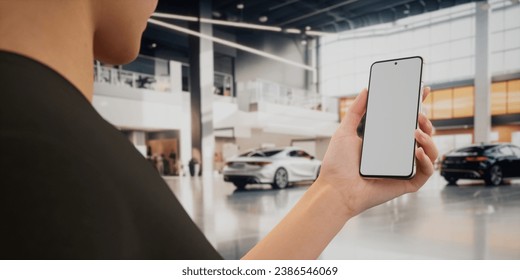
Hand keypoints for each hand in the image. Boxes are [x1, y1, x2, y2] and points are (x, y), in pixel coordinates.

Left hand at [316, 87, 437, 217]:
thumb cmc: (338, 165)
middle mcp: (396, 154)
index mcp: (385, 141)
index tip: (424, 90)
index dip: (418, 107)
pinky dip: (427, 161)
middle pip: (423, 134)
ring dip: (429, 139)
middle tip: (419, 114)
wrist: (335, 189)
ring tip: (417, 132)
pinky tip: (417, 152)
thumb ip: (356, 111)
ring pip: (430, 152)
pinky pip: (426, 172)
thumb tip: (366, 90)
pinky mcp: (406, 183)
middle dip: (426, 121)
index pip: (406, 122)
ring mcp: (403, 168)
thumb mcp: (345, 132)